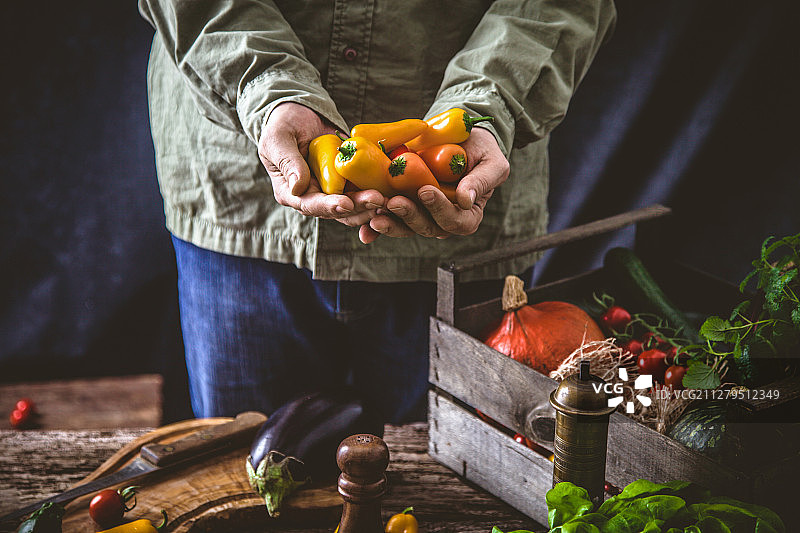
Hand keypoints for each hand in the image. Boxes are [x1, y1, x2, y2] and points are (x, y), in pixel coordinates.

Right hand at [258, 102, 385, 224]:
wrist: (299, 115)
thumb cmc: (282, 125)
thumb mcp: (278, 139)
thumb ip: (288, 162)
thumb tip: (298, 187)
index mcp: (291, 193)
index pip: (311, 206)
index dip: (329, 206)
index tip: (346, 203)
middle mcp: (313, 197)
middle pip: (337, 210)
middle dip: (358, 206)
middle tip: (377, 199)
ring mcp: (332, 191)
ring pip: (354, 206)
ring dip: (370, 204)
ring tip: (387, 198)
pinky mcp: (348, 183)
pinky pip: (363, 192)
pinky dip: (377, 193)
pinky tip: (391, 191)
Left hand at [359, 127, 509, 242]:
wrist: (461, 138)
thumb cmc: (482, 151)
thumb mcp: (491, 163)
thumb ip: (481, 182)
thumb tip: (466, 201)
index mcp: (467, 216)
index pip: (455, 221)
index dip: (440, 209)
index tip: (426, 190)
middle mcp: (443, 220)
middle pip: (426, 227)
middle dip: (409, 215)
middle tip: (394, 201)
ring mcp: (422, 214)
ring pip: (405, 225)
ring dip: (389, 221)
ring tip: (375, 208)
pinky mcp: (405, 205)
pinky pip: (390, 219)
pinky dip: (375, 227)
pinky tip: (364, 227)